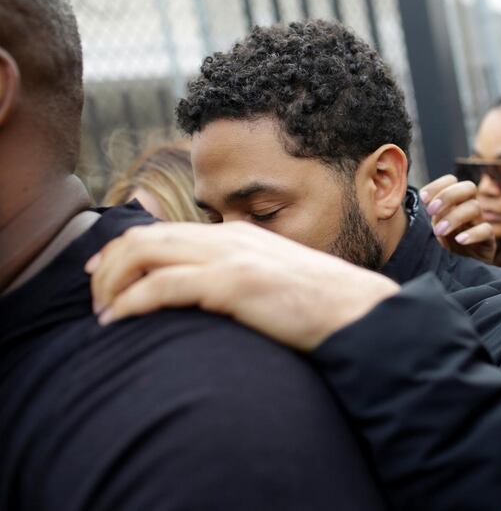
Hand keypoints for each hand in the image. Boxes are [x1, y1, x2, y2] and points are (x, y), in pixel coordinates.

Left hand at [85, 221, 399, 350]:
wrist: (356, 310)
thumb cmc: (320, 304)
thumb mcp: (276, 278)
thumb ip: (243, 275)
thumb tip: (215, 294)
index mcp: (237, 234)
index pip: (164, 230)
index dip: (124, 248)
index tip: (104, 273)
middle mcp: (228, 237)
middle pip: (145, 238)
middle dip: (108, 265)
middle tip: (94, 294)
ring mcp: (230, 257)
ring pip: (145, 255)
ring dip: (112, 283)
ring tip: (103, 312)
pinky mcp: (233, 283)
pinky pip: (162, 286)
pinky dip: (131, 302)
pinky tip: (119, 320)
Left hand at [420, 175, 495, 263]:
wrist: (460, 271)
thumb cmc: (442, 245)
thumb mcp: (429, 227)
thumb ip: (422, 214)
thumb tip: (401, 202)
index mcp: (454, 201)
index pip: (451, 180)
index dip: (437, 185)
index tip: (422, 199)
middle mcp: (468, 207)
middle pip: (468, 187)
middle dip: (448, 196)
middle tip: (431, 212)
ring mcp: (480, 222)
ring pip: (475, 207)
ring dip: (454, 217)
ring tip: (439, 232)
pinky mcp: (488, 240)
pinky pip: (486, 230)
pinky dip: (473, 233)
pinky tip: (459, 241)